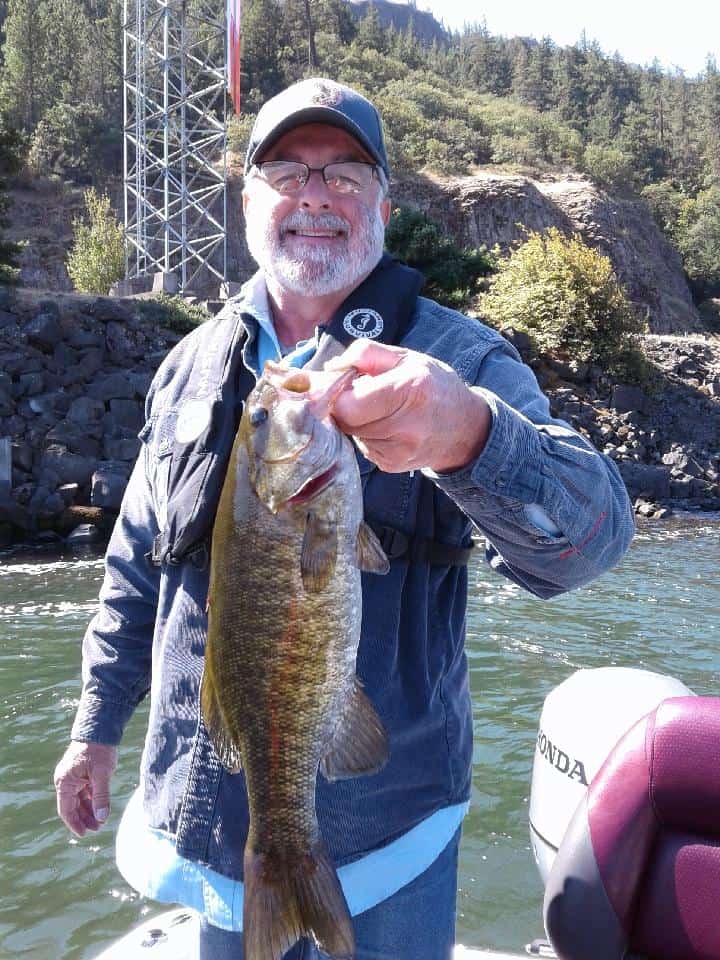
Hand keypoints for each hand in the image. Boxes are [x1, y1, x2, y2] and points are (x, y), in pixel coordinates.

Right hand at [54, 741, 117, 836]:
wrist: (101, 727)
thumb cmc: (99, 750)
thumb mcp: (102, 774)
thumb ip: (101, 796)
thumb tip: (101, 818)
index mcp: (65, 781)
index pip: (66, 809)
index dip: (75, 823)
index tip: (85, 834)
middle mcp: (66, 780)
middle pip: (73, 806)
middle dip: (84, 818)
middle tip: (98, 829)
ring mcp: (74, 776)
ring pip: (79, 799)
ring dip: (89, 810)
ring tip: (101, 821)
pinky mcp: (82, 772)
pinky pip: (85, 791)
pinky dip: (92, 800)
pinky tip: (101, 808)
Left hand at [326, 340, 490, 473]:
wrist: (465, 429)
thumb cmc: (435, 386)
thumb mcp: (407, 357)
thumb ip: (367, 353)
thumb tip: (330, 368)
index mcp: (410, 390)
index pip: (348, 404)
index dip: (335, 393)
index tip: (338, 383)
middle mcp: (405, 426)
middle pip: (346, 420)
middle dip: (344, 404)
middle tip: (359, 392)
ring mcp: (398, 452)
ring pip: (351, 433)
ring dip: (356, 420)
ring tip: (379, 409)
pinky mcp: (390, 465)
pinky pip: (362, 445)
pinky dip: (366, 433)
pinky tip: (386, 425)